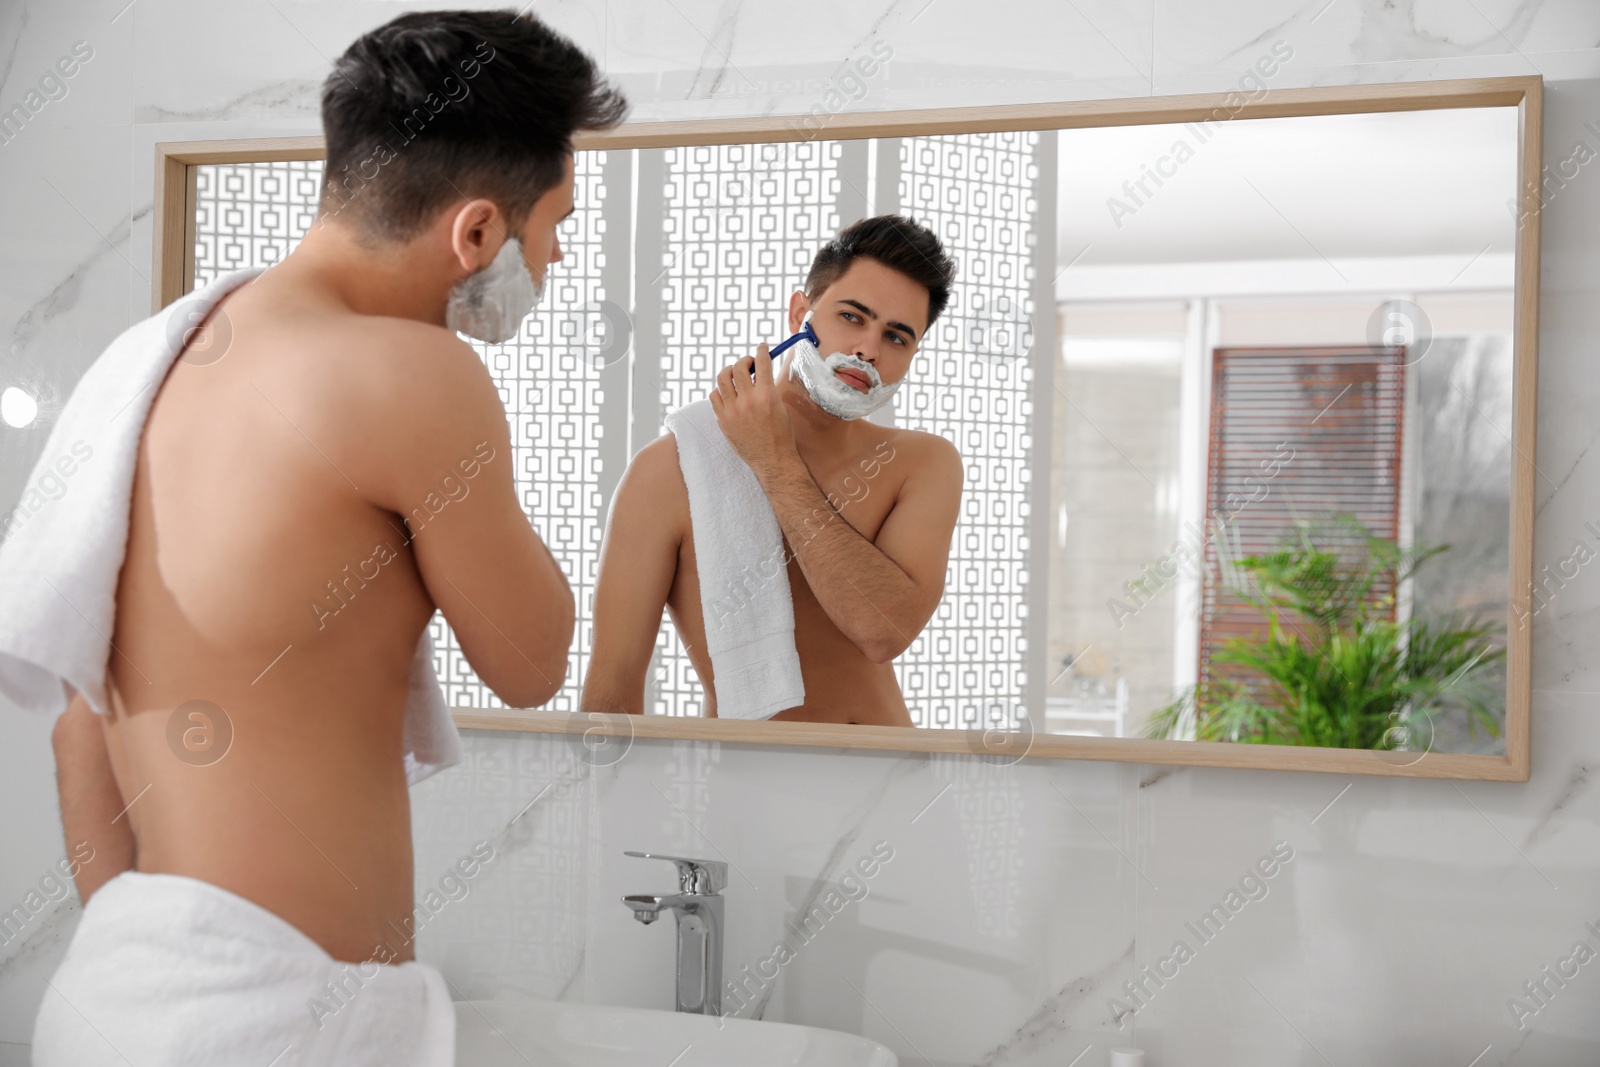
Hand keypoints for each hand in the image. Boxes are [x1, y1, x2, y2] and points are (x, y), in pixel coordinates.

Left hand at [709, 344, 798, 478]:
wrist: (772, 459)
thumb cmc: (781, 434)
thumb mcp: (780, 406)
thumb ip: (769, 388)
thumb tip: (760, 372)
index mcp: (766, 395)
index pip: (762, 362)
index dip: (762, 350)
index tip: (762, 346)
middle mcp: (747, 401)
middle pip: (738, 366)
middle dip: (745, 360)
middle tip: (749, 364)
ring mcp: (732, 410)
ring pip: (722, 377)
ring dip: (730, 371)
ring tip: (736, 375)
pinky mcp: (722, 420)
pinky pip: (714, 396)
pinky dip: (720, 390)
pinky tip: (728, 393)